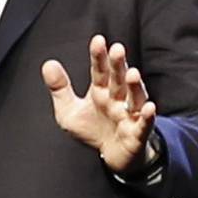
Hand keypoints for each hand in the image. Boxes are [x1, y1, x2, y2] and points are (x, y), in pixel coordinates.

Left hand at [40, 35, 156, 174]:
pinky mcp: (138, 133)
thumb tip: (48, 63)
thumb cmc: (92, 130)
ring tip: (132, 74)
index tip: (98, 40)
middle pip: (118, 79)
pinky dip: (147, 116)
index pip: (100, 70)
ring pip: (134, 98)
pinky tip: (149, 107)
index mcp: (101, 90)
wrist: (112, 157)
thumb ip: (60, 88)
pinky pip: (144, 124)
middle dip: (118, 65)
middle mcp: (117, 99)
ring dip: (135, 86)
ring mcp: (129, 115)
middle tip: (117, 49)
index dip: (99, 56)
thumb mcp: (69, 111)